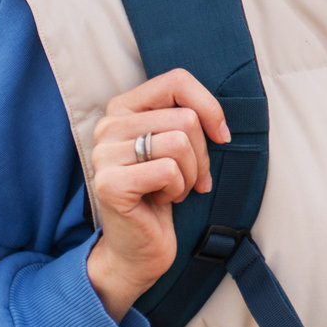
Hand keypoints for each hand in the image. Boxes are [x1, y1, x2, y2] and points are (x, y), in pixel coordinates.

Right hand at [86, 68, 229, 320]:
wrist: (138, 246)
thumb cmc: (163, 191)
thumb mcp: (177, 145)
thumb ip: (187, 118)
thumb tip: (219, 122)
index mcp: (123, 107)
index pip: (177, 80)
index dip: (210, 106)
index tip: (222, 135)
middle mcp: (108, 125)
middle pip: (185, 117)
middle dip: (201, 154)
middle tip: (189, 178)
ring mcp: (104, 154)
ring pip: (179, 142)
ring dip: (189, 173)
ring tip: (172, 189)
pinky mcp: (110, 183)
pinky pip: (169, 170)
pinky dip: (178, 189)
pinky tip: (160, 201)